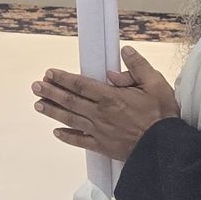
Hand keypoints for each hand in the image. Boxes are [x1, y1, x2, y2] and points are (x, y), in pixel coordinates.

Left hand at [32, 47, 179, 160]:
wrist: (164, 148)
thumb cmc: (161, 115)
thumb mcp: (156, 84)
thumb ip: (138, 67)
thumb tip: (124, 51)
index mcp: (110, 97)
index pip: (80, 84)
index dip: (63, 78)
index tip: (50, 73)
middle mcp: (99, 113)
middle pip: (69, 100)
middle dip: (51, 92)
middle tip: (36, 86)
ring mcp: (99, 131)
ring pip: (70, 119)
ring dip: (52, 111)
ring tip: (38, 105)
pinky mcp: (102, 147)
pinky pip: (79, 141)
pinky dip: (66, 136)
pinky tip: (56, 132)